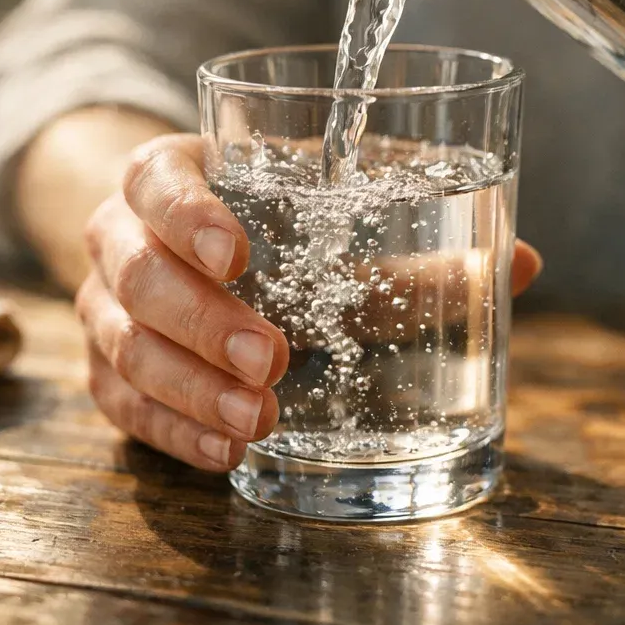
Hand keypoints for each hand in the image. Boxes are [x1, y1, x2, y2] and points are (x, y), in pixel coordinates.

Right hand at [76, 133, 542, 471]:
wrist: (184, 244)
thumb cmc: (271, 216)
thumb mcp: (335, 215)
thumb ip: (413, 239)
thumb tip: (520, 261)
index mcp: (169, 172)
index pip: (156, 181)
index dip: (189, 214)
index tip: (239, 252)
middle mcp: (120, 235)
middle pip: (137, 274)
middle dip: (203, 322)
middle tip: (271, 356)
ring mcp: (104, 307)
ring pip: (124, 349)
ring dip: (192, 389)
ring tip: (257, 418)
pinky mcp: (109, 371)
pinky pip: (124, 407)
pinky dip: (176, 432)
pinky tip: (227, 452)